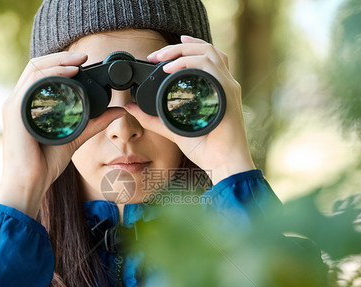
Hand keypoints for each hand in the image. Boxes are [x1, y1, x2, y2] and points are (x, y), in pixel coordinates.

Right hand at [0, 52, 125, 217]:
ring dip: (58, 61)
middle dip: (62, 57)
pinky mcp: (14, 111)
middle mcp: (18, 101)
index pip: (41, 74)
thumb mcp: (76, 137)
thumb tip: (118, 111)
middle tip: (85, 56)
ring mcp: (14, 105)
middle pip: (37, 66)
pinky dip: (52, 73)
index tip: (84, 61)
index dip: (61, 62)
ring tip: (79, 61)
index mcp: (28, 105)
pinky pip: (33, 83)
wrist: (29, 183)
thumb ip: (94, 123)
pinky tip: (69, 73)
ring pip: (34, 69)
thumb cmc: (44, 165)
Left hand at [124, 35, 254, 184]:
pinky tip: (171, 68)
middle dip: (179, 46)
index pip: (206, 57)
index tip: (162, 54)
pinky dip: (189, 63)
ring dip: (182, 50)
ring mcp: (228, 87)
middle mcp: (225, 84)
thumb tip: (131, 108)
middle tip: (156, 54)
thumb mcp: (174, 130)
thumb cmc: (207, 150)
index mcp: (217, 89)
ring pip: (209, 52)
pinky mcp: (228, 94)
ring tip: (161, 58)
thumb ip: (153, 118)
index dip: (185, 48)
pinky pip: (210, 68)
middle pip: (207, 49)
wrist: (224, 165)